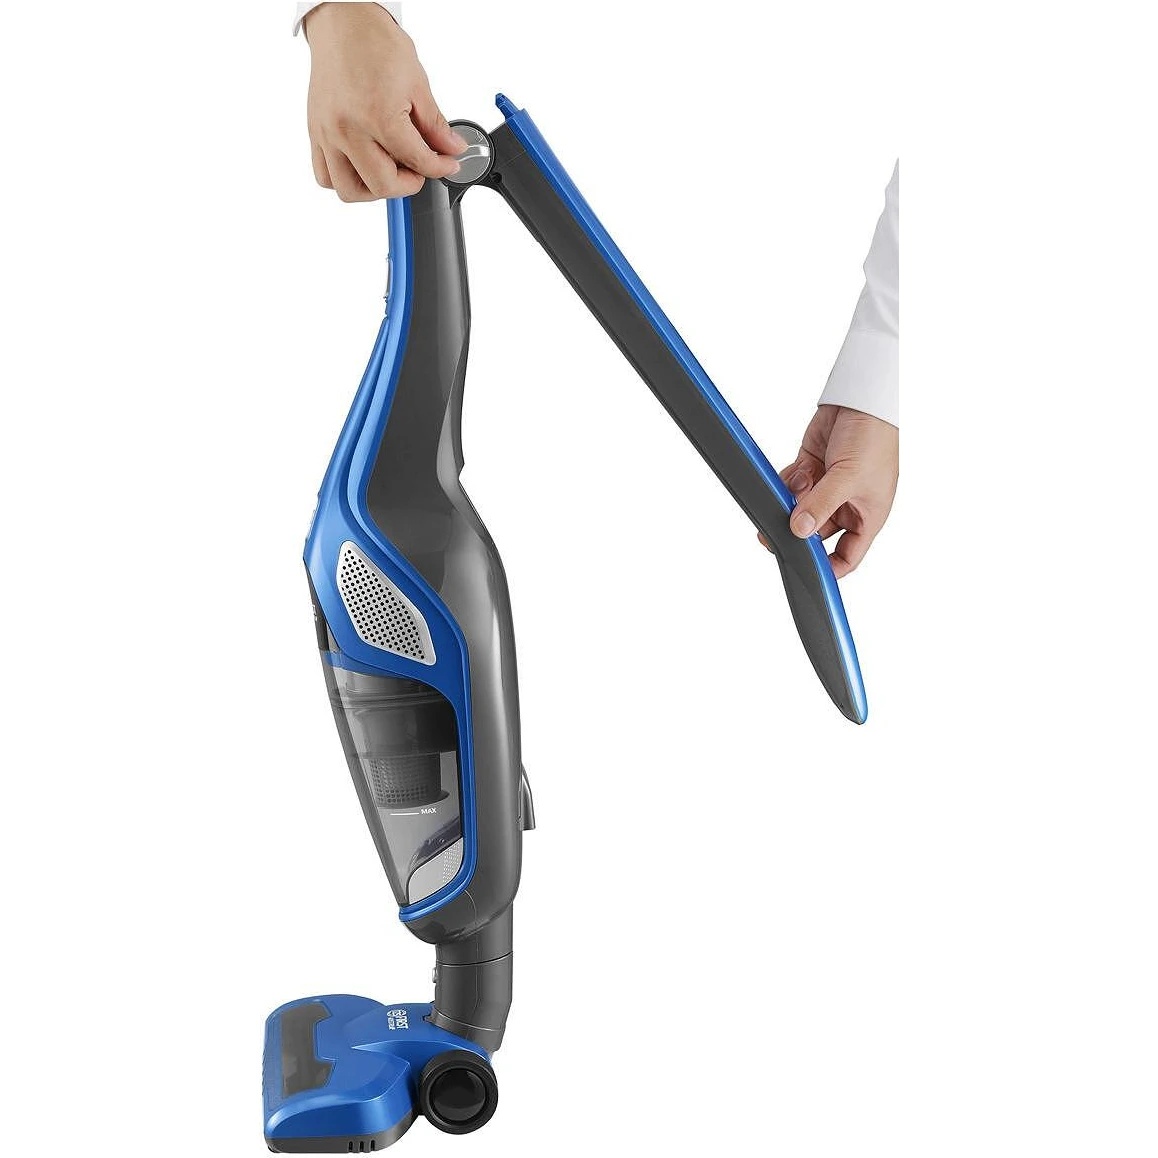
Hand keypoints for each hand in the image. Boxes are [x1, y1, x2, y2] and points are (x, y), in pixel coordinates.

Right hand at [303, 3, 465, 199]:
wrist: (343, 22)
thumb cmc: (376, 44)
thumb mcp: (417, 84)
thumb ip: (435, 125)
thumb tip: (452, 150)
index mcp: (377, 116)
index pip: (416, 161)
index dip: (439, 167)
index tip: (447, 165)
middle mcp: (348, 130)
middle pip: (382, 184)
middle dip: (407, 184)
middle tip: (418, 171)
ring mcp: (327, 135)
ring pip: (348, 190)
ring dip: (373, 190)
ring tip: (389, 172)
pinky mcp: (315, 134)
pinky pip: (324, 176)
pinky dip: (345, 180)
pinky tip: (363, 166)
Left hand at [763, 405, 898, 577]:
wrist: (861, 400)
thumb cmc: (874, 438)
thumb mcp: (849, 478)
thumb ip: (821, 506)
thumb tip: (799, 531)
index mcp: (867, 515)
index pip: (848, 555)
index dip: (829, 568)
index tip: (807, 572)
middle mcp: (847, 505)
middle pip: (816, 532)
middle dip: (798, 532)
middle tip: (776, 533)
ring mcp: (828, 487)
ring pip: (800, 509)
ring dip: (792, 503)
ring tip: (795, 491)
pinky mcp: (811, 468)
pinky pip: (791, 486)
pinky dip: (787, 483)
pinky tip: (795, 474)